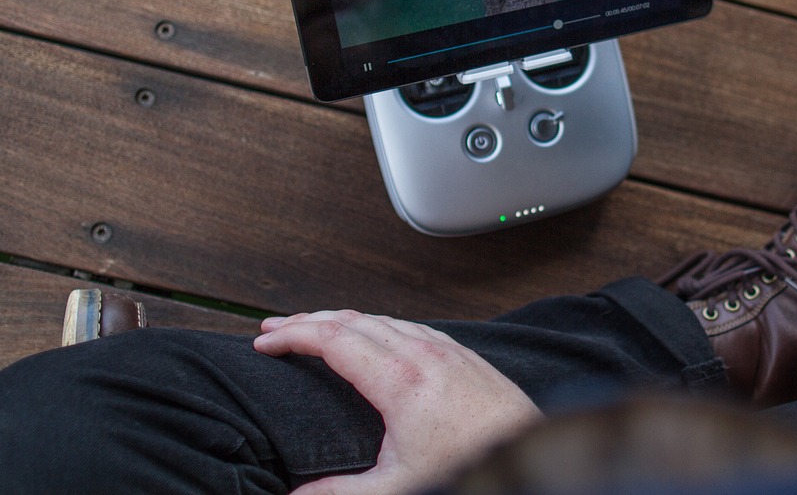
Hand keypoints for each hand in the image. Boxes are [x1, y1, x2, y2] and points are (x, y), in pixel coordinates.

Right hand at [254, 310, 542, 494]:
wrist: (532, 459)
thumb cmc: (472, 469)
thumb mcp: (398, 489)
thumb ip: (339, 492)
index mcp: (402, 380)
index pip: (334, 339)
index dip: (293, 335)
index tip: (263, 342)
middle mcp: (425, 353)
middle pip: (353, 320)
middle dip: (308, 320)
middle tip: (274, 329)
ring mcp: (448, 350)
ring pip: (383, 319)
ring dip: (342, 320)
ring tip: (313, 329)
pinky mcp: (465, 356)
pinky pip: (411, 326)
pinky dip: (378, 325)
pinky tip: (372, 336)